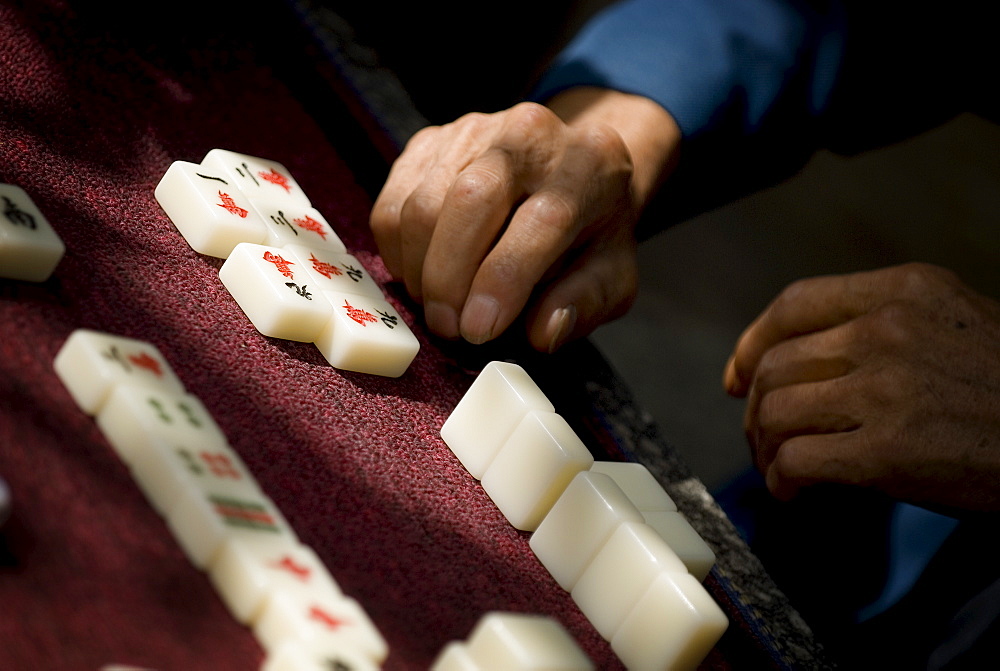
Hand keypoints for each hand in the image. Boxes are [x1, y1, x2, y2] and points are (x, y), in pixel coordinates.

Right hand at [370, 87, 679, 351]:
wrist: (568, 169)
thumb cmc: (590, 232)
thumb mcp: (611, 274)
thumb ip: (584, 302)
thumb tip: (543, 333)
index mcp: (588, 164)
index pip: (542, 220)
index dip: (504, 281)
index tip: (480, 331)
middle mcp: (529, 133)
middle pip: (471, 200)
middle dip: (450, 278)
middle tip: (450, 329)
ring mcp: (473, 131)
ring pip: (423, 203)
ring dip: (421, 271)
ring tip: (440, 308)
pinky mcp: (430, 141)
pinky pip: (393, 203)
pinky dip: (399, 253)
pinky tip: (423, 277)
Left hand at [724, 263, 999, 513]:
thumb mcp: (953, 324)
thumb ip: (879, 327)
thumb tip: (796, 361)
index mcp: (903, 290)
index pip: (794, 304)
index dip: (752, 342)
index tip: (738, 376)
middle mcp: (886, 330)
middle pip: (776, 365)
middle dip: (756, 409)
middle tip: (762, 437)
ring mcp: (886, 389)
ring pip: (777, 413)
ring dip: (765, 448)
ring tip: (779, 466)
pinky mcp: (890, 451)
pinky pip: (798, 462)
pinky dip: (782, 481)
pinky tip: (794, 491)